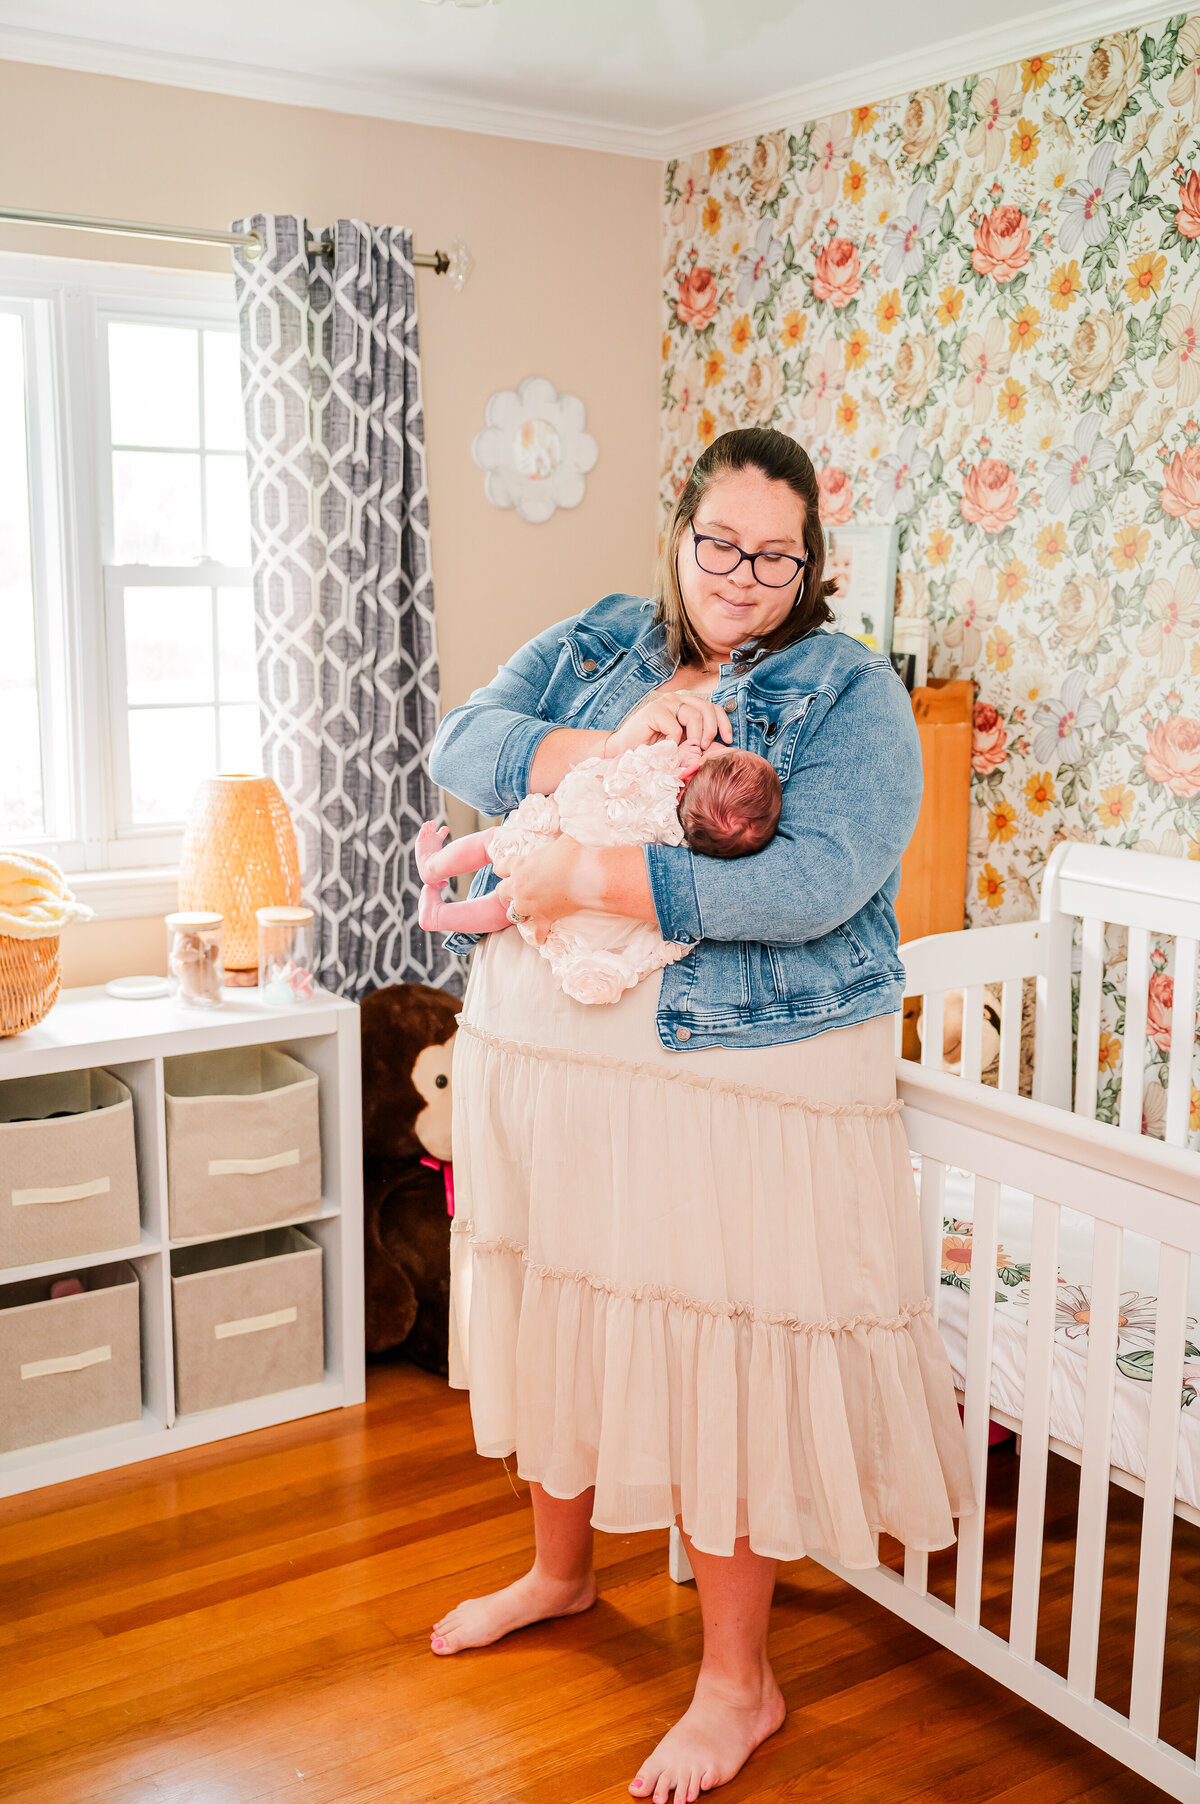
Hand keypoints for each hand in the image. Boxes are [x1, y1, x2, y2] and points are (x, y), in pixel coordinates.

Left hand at [495, 834, 590, 946]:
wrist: (586, 874)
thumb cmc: (574, 854)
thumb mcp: (560, 840)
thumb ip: (553, 845)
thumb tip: (563, 837)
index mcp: (520, 865)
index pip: (501, 866)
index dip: (505, 868)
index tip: (511, 869)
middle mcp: (519, 886)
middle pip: (502, 891)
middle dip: (510, 890)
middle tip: (522, 889)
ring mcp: (529, 905)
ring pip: (512, 914)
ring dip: (520, 912)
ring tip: (530, 910)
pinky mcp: (543, 919)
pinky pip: (536, 934)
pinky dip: (539, 935)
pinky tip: (542, 936)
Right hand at [603, 690, 731, 759]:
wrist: (624, 752)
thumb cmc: (653, 750)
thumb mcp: (682, 744)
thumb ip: (697, 740)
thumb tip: (720, 746)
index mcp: (686, 705)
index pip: (713, 707)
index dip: (724, 723)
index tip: (728, 740)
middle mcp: (677, 700)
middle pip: (707, 708)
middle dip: (711, 730)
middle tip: (705, 748)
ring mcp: (665, 703)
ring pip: (694, 715)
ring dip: (696, 736)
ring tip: (690, 750)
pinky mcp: (654, 711)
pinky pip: (675, 727)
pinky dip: (675, 742)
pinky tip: (668, 749)